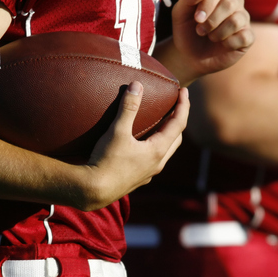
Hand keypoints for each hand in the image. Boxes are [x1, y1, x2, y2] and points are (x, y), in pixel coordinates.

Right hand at [82, 81, 189, 209]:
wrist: (93, 191)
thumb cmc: (106, 160)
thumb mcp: (117, 131)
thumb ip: (128, 107)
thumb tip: (137, 85)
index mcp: (158, 150)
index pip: (179, 124)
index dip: (183, 106)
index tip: (184, 91)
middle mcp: (158, 163)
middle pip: (176, 138)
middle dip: (178, 120)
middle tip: (175, 106)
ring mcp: (149, 173)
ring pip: (165, 151)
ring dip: (167, 135)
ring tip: (161, 123)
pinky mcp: (138, 179)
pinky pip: (153, 160)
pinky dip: (155, 147)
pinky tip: (143, 144)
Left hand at [170, 0, 253, 82]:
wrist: (190, 57)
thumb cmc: (186, 31)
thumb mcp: (180, 14)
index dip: (207, 3)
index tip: (197, 18)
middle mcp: (234, 2)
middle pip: (230, 3)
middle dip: (212, 20)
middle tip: (200, 31)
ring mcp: (243, 19)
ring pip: (237, 21)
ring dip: (218, 33)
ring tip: (210, 37)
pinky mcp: (248, 37)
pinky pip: (243, 37)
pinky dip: (228, 43)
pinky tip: (222, 45)